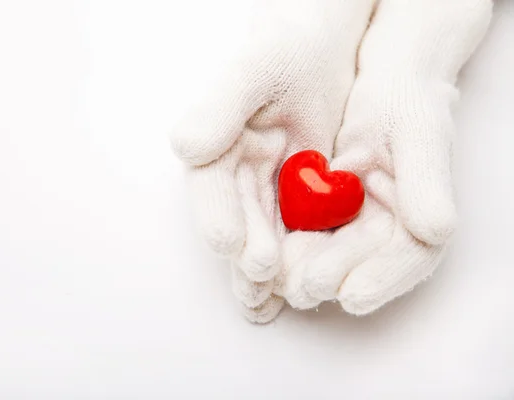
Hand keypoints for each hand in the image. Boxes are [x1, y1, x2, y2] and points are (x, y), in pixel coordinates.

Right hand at [170, 0, 374, 322]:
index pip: (211, 189)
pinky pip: (293, 231)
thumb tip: (187, 147)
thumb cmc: (286, 50)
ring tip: (270, 302)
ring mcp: (265, 187)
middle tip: (260, 281)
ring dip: (265, 270)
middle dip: (245, 253)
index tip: (231, 245)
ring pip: (261, 234)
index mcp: (215, 146)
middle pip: (236, 221)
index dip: (220, 217)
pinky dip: (295, 258)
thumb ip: (220, 106)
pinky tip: (297, 286)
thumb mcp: (254, 69)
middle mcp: (234, 173)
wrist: (321, 48)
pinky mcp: (297, 195)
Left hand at [283, 0, 492, 314]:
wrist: (380, 87)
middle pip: (362, 267)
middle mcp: (389, 230)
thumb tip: (436, 230)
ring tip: (276, 277)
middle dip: (331, 280)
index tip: (350, 295)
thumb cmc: (405, 104)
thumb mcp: (418, 134)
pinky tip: (266, 254)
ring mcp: (355, 225)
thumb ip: (427, 182)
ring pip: (330, 259)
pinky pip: (305, 237)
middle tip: (299, 286)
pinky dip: (286, 247)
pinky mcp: (324, 215)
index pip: (409, 259)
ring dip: (303, 271)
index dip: (380, 280)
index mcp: (422, 218)